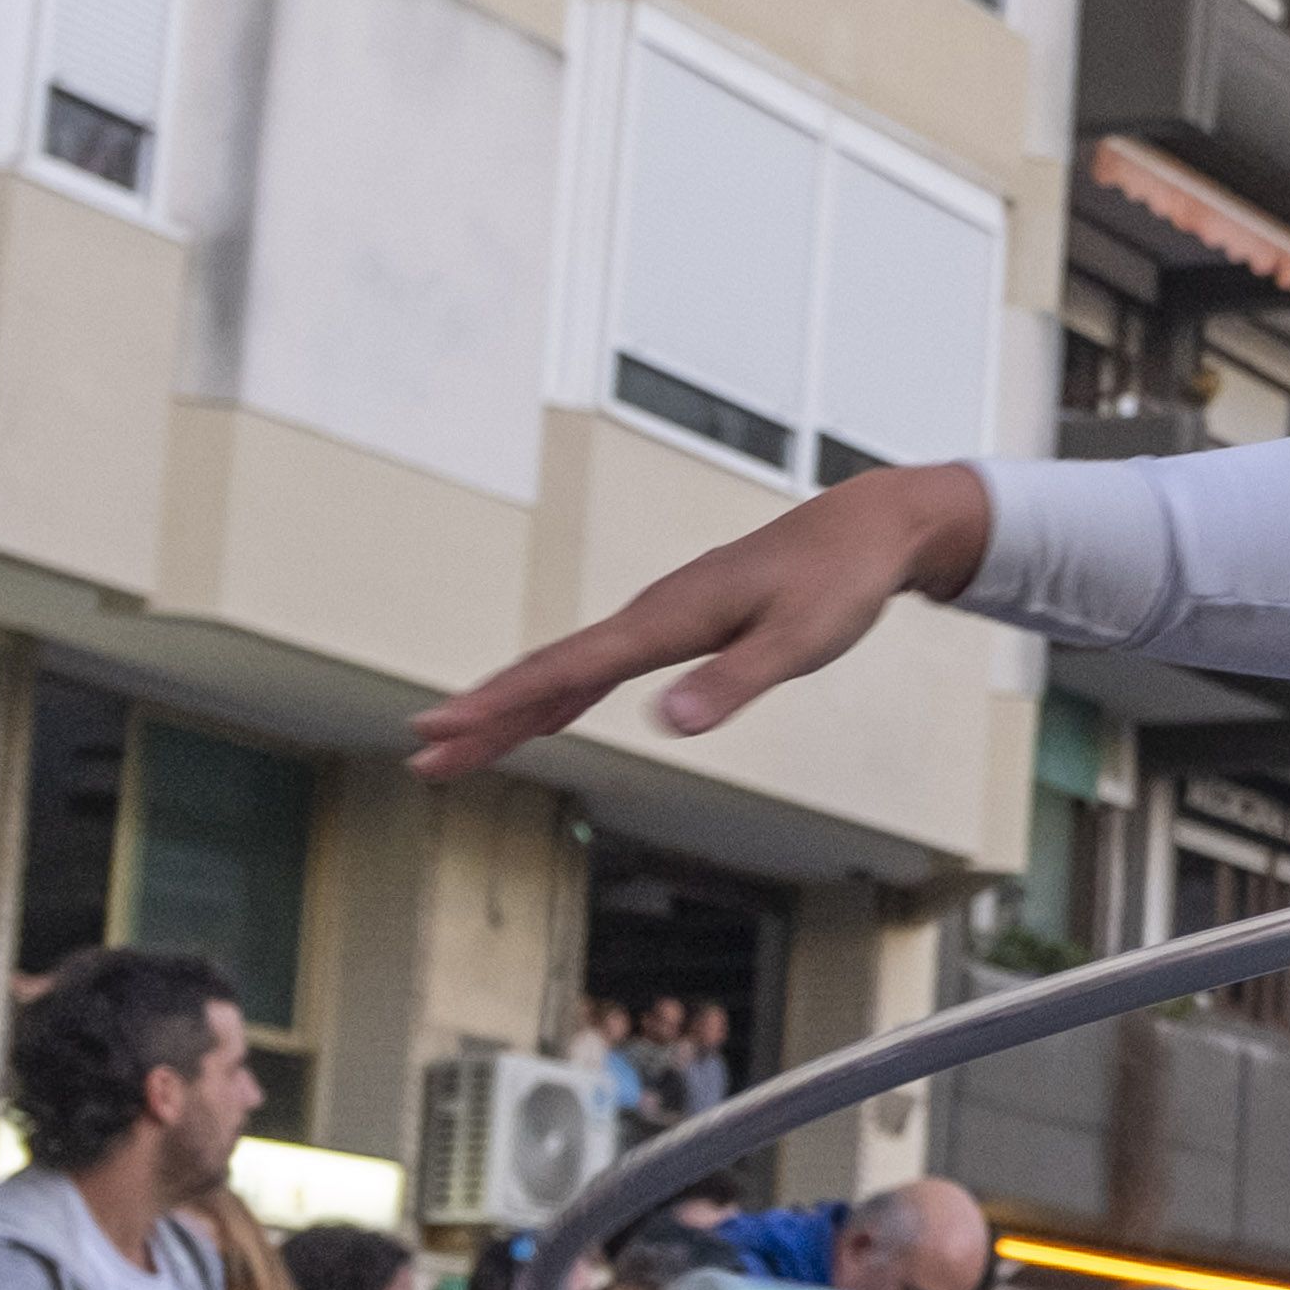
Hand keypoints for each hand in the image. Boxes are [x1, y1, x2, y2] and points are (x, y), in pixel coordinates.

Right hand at [405, 462, 990, 778]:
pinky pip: (600, 666)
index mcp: (667, 619)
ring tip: (457, 750)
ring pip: (567, 672)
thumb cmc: (838, 583)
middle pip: (548, 673)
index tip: (439, 730)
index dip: (498, 704)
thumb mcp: (800, 640)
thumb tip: (669, 722)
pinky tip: (542, 717)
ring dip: (510, 711)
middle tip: (422, 759)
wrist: (866, 529)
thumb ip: (734, 680)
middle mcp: (650, 616)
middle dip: (483, 717)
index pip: (564, 669)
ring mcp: (660, 619)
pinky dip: (560, 694)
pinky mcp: (679, 625)